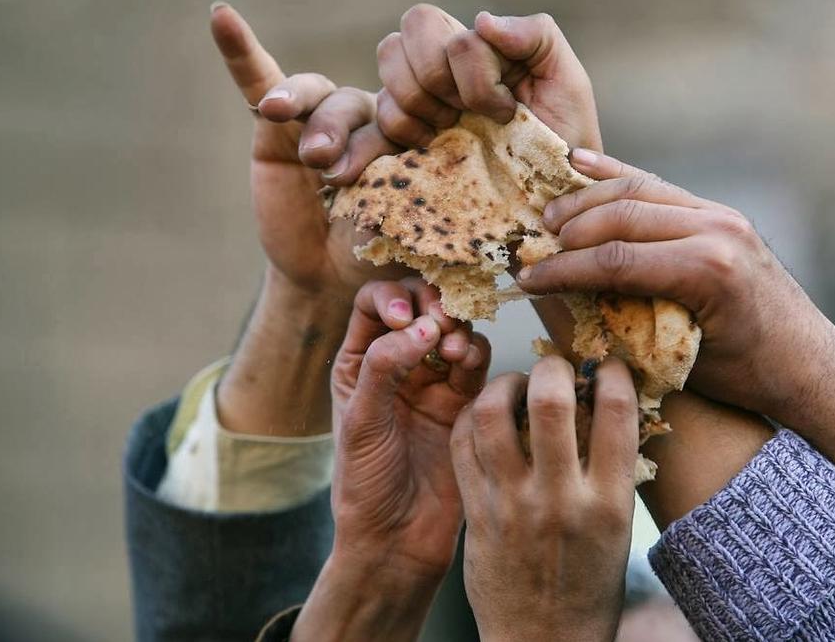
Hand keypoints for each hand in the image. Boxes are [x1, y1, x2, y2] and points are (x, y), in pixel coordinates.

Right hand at [210, 3, 398, 298]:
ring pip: (319, 96)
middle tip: (336, 177)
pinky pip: (259, 79)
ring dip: (309, 113)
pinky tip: (221, 17)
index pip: (411, 113)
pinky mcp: (276, 124)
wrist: (332, 277)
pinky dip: (240, 51)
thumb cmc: (379, 252)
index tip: (398, 164)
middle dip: (347, 138)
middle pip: (360, 104)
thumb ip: (409, 190)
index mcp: (414, 132)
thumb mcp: (404, 225)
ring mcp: (322, 116)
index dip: (402, 132)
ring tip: (306, 151)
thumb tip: (417, 166)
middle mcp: (370, 115)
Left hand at [329, 278, 489, 577]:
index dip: (392, 297)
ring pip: (452, 330)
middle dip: (431, 304)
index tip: (405, 318)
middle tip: (440, 322)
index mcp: (359, 362)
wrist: (399, 537)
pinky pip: (475, 363)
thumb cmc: (366, 484)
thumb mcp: (362, 421)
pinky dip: (475, 354)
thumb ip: (385, 368)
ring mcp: (433, 381)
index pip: (373, 302)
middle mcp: (396, 364)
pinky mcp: (464, 402)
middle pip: (419, 306)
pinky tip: (467, 365)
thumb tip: (422, 328)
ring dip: (456, 330)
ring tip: (453, 352)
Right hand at [376, 4, 601, 150]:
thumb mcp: (567, 80)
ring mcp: (419, 98)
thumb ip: (535, 34)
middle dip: (439, 80)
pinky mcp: (405, 136)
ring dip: (422, 105)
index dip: (471, 72)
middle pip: (405, 35)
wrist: (553, 194)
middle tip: (469, 115)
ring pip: (388, 68)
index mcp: (477, 44)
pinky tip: (432, 147)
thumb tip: (481, 21)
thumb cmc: (564, 137)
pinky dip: (403, 131)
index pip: (440, 24)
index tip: (506, 109)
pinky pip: (379, 119)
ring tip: (452, 131)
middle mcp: (443, 63)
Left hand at [451, 356, 638, 641]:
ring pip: (492, 415)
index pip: (618, 411)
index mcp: (609, 502)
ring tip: (514, 385)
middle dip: (552, 367)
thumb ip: (610, 471)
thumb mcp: (617, 530)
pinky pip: (463, 446)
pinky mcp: (476, 514)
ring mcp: (512, 505)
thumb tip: (605, 407)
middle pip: (551, 402)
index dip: (613, 373)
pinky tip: (485, 414)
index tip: (606, 366)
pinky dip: (472, 417)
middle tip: (553, 367)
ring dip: (503, 384)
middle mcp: (560, 499)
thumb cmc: (588, 586)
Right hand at [517, 149, 834, 499]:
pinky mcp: (720, 213)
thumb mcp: (681, 361)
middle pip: (621, 215)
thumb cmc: (747, 376)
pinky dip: (618, 176)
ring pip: (637, 190)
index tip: (526, 279)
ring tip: (549, 216)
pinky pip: (659, 188)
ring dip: (587, 200)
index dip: (563, 270)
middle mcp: (716, 230)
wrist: (809, 363)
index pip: (615, 260)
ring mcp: (721, 215)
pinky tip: (582, 165)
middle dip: (569, 230)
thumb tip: (565, 304)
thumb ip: (627, 324)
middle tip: (532, 247)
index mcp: (708, 270)